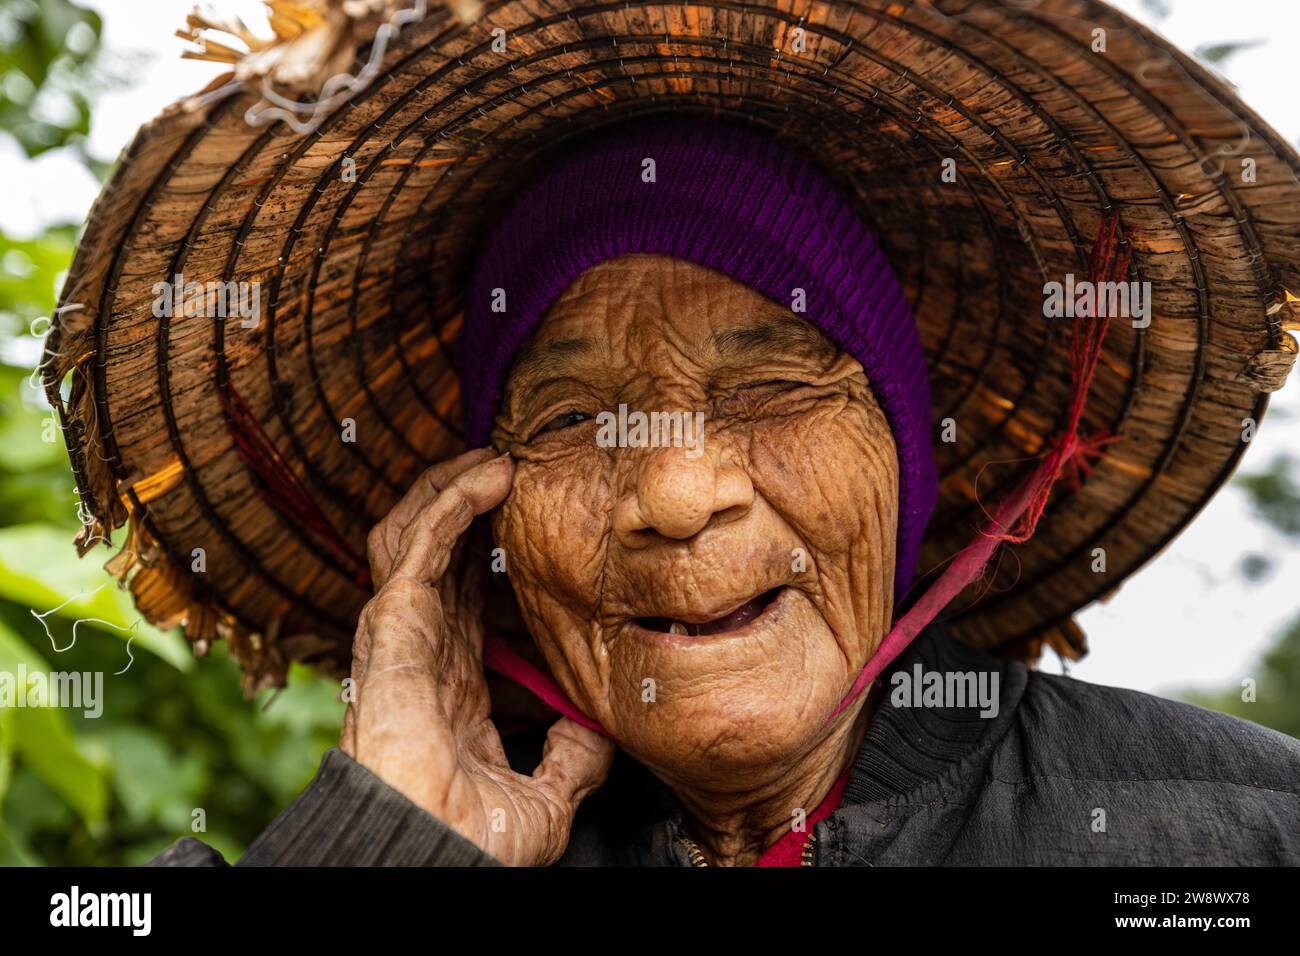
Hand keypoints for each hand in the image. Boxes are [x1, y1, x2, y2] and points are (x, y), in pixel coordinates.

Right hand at [340, 449, 614, 864]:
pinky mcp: (394, 618)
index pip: (468, 601)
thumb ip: (572, 761)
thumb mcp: (544, 796)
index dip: (495, 561)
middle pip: (440, 555)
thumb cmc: (471, 837)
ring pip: (416, 533)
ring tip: (497, 458)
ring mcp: (402, 630)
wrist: (437, 849)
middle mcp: (421, 648)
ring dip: (454, 489)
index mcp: (449, 684)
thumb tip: (602, 735)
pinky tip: (491, 474)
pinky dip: (452, 500)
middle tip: (516, 475)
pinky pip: (420, 541)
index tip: (536, 532)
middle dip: (472, 509)